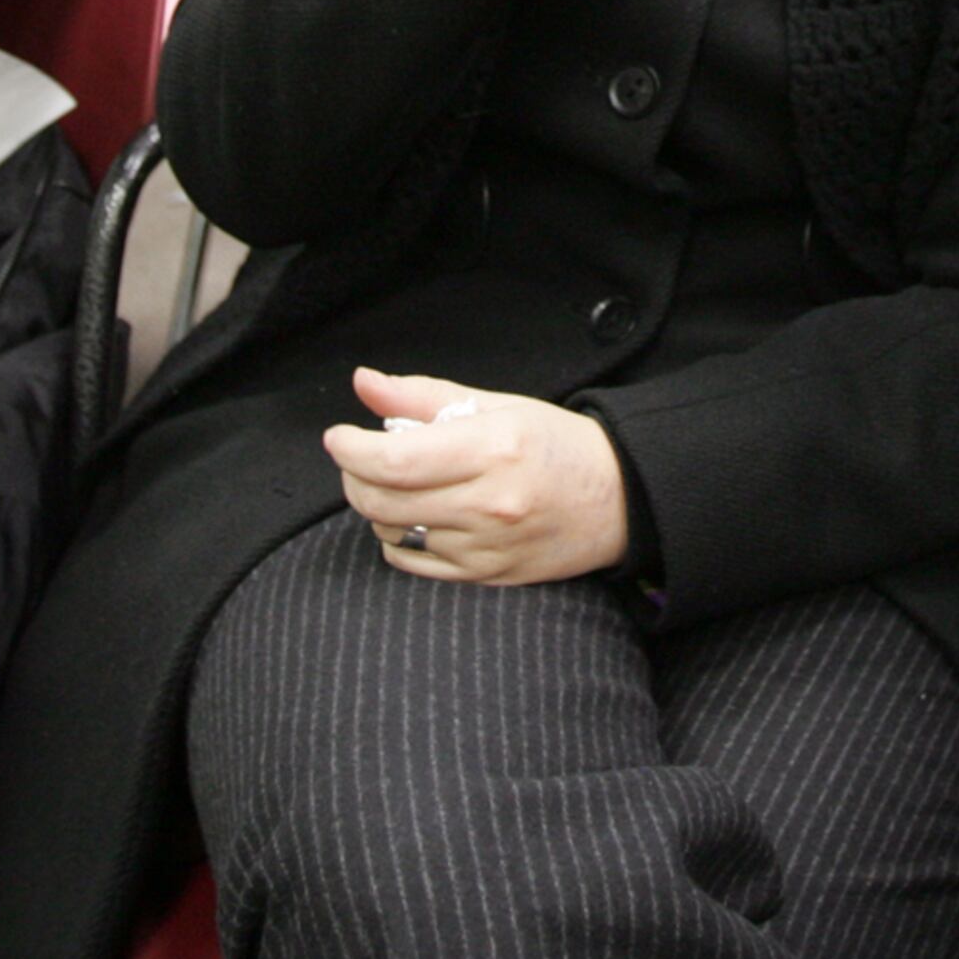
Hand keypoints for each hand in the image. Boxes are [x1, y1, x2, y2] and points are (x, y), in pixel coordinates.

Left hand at [325, 368, 631, 583]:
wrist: (619, 500)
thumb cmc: (557, 445)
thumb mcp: (498, 405)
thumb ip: (424, 396)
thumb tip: (365, 383)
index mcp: (493, 448)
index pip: (394, 460)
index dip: (351, 449)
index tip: (339, 437)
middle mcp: (488, 502)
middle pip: (381, 499)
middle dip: (355, 475)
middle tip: (362, 456)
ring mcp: (485, 546)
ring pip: (391, 531)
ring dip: (378, 505)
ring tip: (400, 482)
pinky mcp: (484, 576)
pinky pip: (411, 561)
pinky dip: (398, 537)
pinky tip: (417, 515)